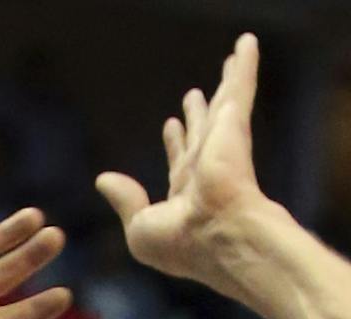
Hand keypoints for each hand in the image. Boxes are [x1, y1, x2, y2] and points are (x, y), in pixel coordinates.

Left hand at [96, 34, 277, 289]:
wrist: (219, 238)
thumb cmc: (181, 243)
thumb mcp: (140, 229)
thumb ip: (126, 201)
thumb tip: (103, 179)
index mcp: (186, 194)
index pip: (180, 161)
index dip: (176, 143)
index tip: (170, 125)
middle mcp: (208, 166)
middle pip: (204, 131)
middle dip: (200, 113)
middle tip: (194, 95)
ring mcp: (224, 145)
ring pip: (226, 103)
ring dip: (229, 80)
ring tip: (232, 56)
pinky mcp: (234, 126)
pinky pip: (240, 86)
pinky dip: (245, 65)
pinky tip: (247, 42)